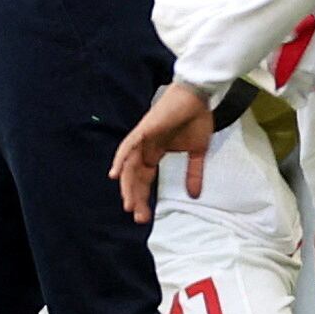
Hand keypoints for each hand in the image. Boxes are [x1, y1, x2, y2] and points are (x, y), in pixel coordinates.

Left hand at [111, 82, 214, 222]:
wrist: (198, 96)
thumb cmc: (197, 118)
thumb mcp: (198, 152)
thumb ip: (193, 173)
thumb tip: (195, 195)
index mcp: (155, 153)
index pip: (145, 180)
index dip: (143, 198)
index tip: (145, 217)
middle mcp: (145, 148)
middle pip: (134, 178)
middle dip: (135, 198)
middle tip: (139, 217)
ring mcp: (142, 139)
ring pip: (129, 166)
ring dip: (128, 186)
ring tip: (129, 205)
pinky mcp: (144, 130)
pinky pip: (128, 146)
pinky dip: (120, 159)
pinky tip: (115, 175)